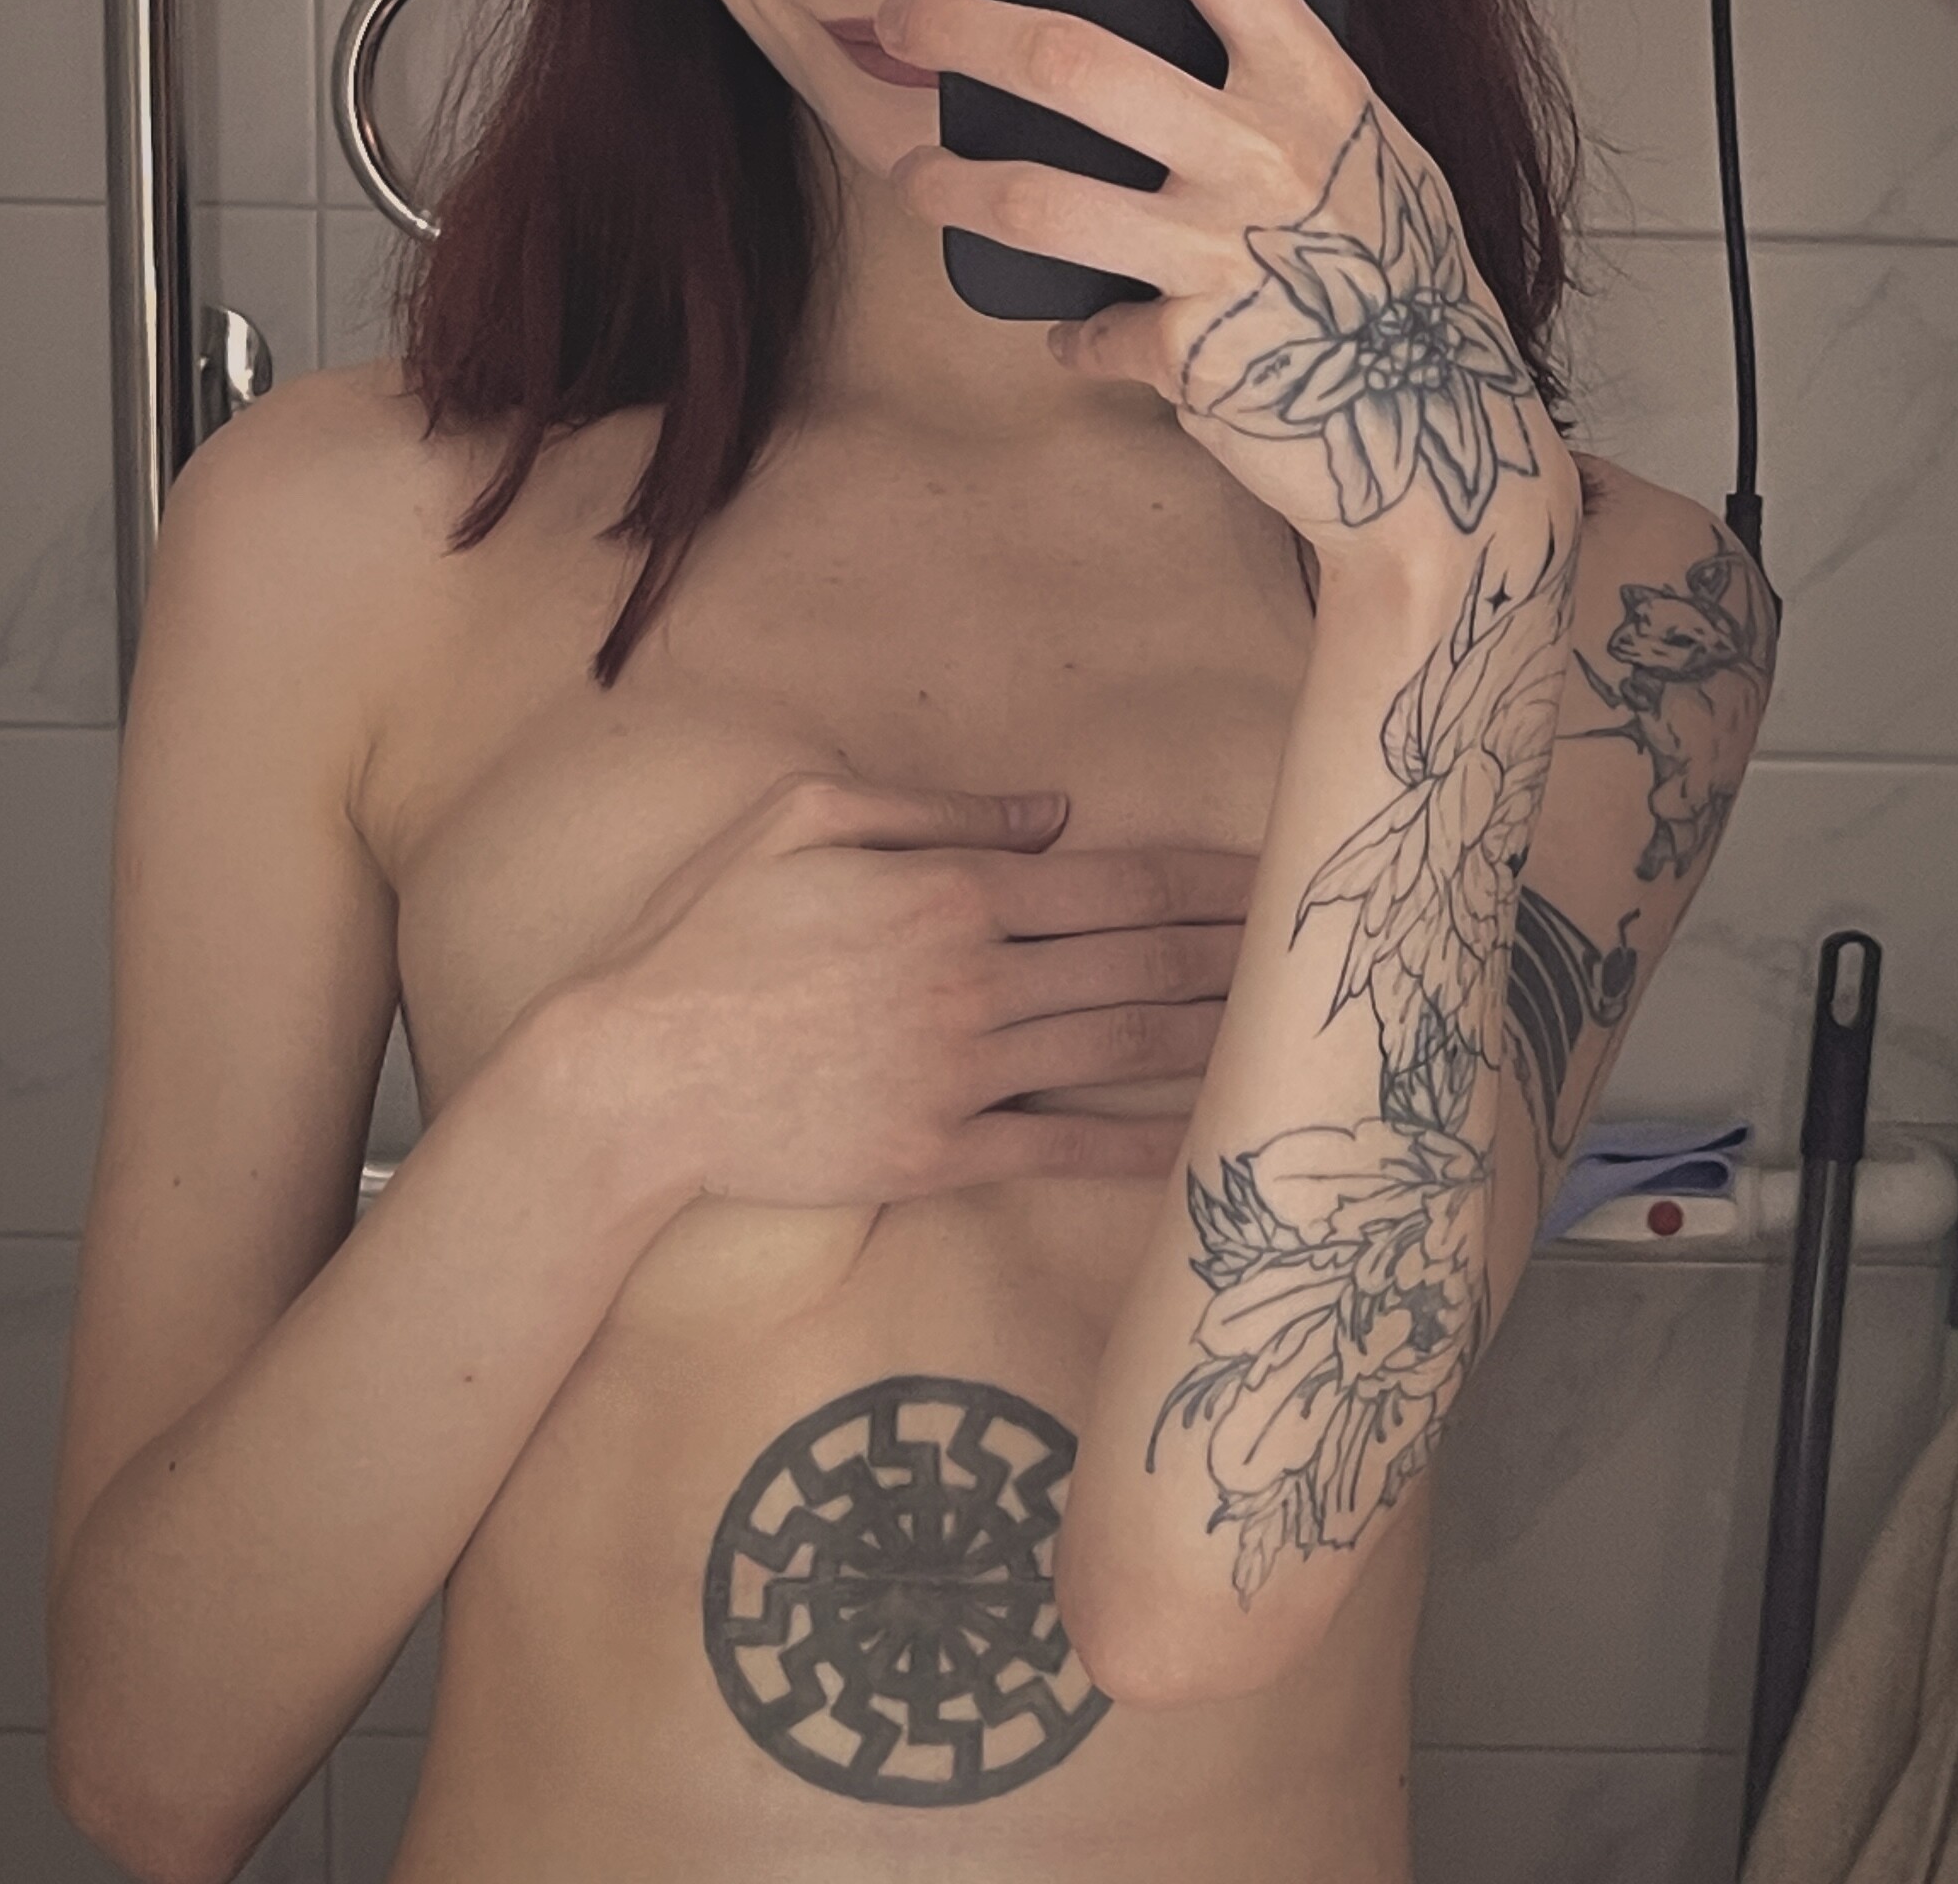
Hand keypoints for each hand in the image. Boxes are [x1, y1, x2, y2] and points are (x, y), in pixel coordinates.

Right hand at [540, 774, 1254, 1198]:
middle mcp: (975, 977)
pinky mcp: (937, 1151)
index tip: (1280, 877)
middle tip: (1324, 948)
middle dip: (1243, 952)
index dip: (1213, 880)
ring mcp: (961, 1070)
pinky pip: (1064, 1141)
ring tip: (1292, 1026)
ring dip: (1217, 1034)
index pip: (1121, 880)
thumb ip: (935, 807)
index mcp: (953, 891)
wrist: (634, 1074)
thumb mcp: (804, 818)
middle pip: (1144, 959)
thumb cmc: (708, 931)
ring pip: (1121, 1044)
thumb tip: (1053, 812)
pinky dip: (1142, 1139)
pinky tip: (1205, 1136)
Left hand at [879, 0, 1574, 574]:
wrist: (1438, 442)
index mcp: (1314, 84)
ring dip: (954, 186)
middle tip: (907, 12)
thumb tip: (1187, 32)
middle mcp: (1264, 155)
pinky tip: (1081, 334)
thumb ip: (1283, 95)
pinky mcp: (1187, 352)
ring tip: (920, 177)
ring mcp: (1223, 255)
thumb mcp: (1369, 156)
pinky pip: (1089, 329)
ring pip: (1038, 197)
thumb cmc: (1405, 286)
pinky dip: (1075, 334)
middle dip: (962, 26)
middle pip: (1072, 62)